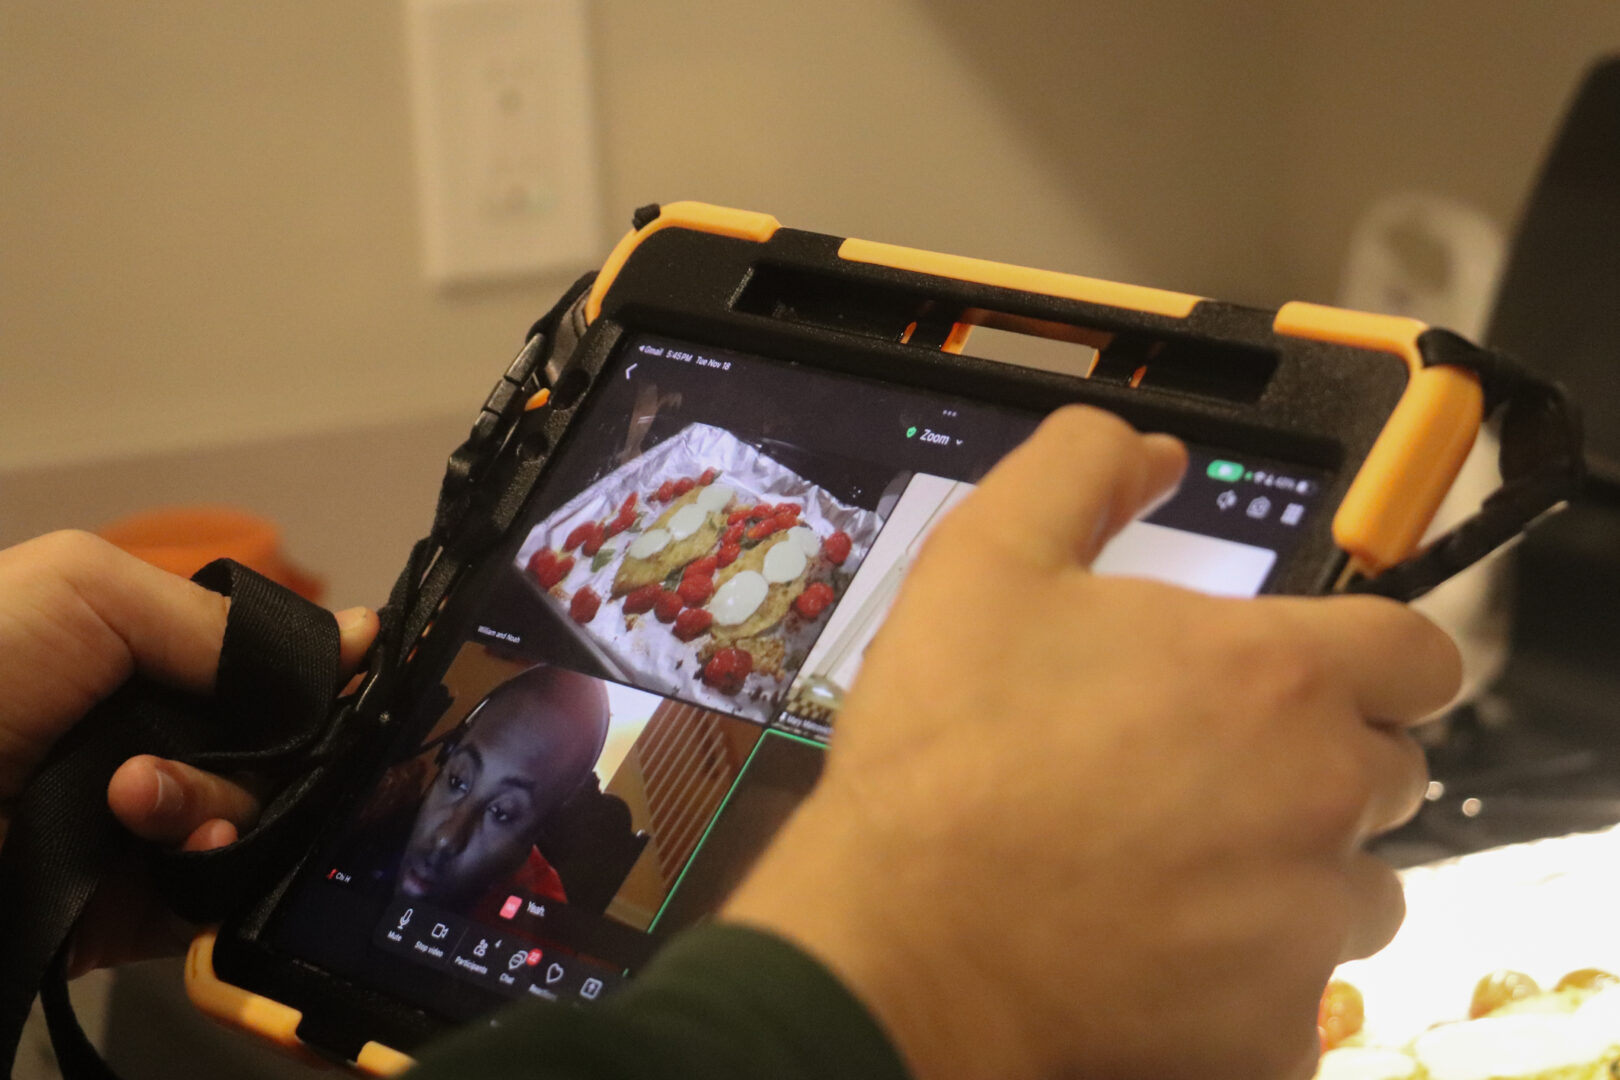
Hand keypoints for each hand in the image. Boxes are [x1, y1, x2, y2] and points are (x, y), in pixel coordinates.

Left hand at [0, 530, 377, 972]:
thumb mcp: (91, 590)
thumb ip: (223, 623)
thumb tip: (356, 639)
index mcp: (150, 662)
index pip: (270, 669)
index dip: (322, 671)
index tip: (367, 669)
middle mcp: (167, 743)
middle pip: (289, 744)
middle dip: (282, 739)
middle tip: (235, 741)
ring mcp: (158, 829)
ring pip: (268, 815)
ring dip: (223, 800)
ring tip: (138, 798)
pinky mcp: (151, 907)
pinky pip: (233, 887)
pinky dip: (216, 862)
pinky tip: (164, 842)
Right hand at [724, 407, 1459, 1079]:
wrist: (900, 936)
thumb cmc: (945, 756)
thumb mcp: (984, 561)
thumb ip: (1080, 471)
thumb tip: (1152, 448)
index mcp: (1272, 674)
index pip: (1418, 653)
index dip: (1369, 656)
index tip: (1311, 679)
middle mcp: (1318, 795)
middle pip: (1387, 770)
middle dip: (1315, 763)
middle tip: (1199, 772)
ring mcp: (1303, 924)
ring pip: (1354, 889)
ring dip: (1291, 874)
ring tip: (1172, 866)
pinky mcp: (1272, 1026)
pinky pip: (1297, 994)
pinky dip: (1246, 976)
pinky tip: (1156, 948)